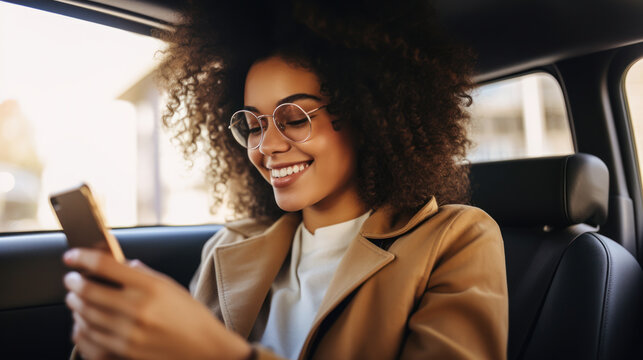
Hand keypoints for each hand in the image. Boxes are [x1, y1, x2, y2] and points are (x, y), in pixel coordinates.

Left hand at [63, 248, 251, 359]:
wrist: (205, 349)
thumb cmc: (191, 316)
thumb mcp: (170, 286)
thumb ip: (143, 273)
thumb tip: (119, 263)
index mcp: (151, 287)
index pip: (106, 266)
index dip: (82, 258)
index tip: (72, 256)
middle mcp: (139, 308)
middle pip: (89, 290)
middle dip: (73, 282)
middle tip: (71, 278)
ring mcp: (130, 332)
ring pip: (85, 314)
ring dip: (75, 303)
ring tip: (74, 298)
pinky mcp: (125, 351)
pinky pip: (91, 337)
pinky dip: (80, 327)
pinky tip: (82, 321)